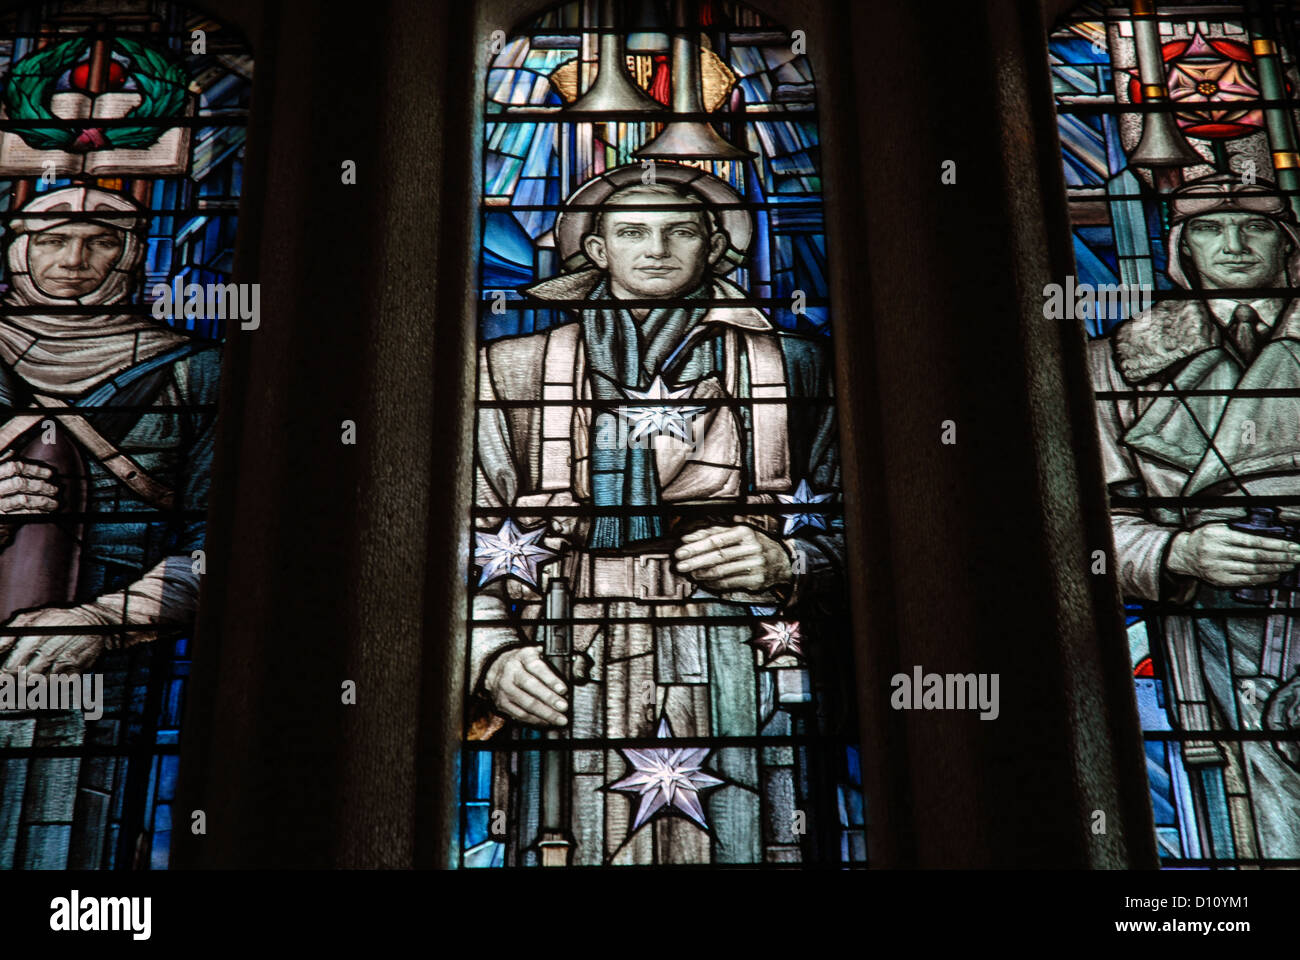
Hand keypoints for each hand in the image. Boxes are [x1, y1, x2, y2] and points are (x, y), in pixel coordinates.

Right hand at [0, 458, 57, 514]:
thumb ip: (3, 458)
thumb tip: (15, 448)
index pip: (15, 468)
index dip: (34, 470)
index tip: (49, 474)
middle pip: (20, 484)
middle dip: (40, 486)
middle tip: (55, 489)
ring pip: (22, 500)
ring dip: (42, 501)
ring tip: (55, 503)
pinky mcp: (0, 517)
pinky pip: (20, 514)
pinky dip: (35, 513)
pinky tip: (45, 513)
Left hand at [0, 605, 105, 674]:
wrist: (96, 620)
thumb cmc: (59, 618)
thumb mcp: (30, 618)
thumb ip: (8, 634)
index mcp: (35, 636)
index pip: (11, 667)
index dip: (2, 676)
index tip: (0, 677)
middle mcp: (51, 651)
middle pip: (25, 678)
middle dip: (16, 680)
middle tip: (11, 679)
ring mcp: (66, 662)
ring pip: (40, 683)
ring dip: (33, 682)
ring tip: (30, 675)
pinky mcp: (78, 670)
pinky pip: (58, 684)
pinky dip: (51, 682)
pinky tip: (48, 674)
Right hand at [483, 645, 568, 726]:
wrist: (495, 669)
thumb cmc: (521, 663)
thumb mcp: (535, 654)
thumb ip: (551, 661)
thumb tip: (572, 673)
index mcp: (522, 656)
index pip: (536, 667)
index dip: (551, 679)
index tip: (563, 689)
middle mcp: (511, 671)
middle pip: (531, 686)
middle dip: (549, 698)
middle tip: (563, 706)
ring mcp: (505, 688)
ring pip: (526, 703)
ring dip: (545, 713)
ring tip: (559, 718)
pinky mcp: (502, 703)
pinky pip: (520, 714)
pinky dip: (535, 720)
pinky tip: (546, 721)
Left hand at [672, 524, 792, 592]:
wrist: (782, 560)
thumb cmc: (753, 543)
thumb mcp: (737, 532)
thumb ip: (713, 532)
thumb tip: (688, 538)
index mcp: (744, 532)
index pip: (716, 540)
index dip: (696, 546)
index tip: (680, 551)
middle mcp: (751, 548)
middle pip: (717, 556)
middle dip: (695, 561)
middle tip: (679, 565)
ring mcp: (754, 565)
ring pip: (722, 571)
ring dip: (702, 574)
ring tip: (690, 574)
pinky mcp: (756, 581)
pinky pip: (729, 584)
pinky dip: (714, 583)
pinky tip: (704, 582)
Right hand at [1166, 523, 1299, 587]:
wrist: (1182, 555)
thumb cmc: (1204, 538)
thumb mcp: (1218, 527)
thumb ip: (1239, 530)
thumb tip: (1269, 534)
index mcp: (1220, 536)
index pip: (1253, 541)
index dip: (1276, 544)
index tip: (1292, 546)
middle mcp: (1218, 553)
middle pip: (1256, 557)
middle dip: (1281, 557)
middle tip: (1297, 556)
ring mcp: (1219, 568)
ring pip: (1253, 570)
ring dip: (1275, 568)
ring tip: (1290, 565)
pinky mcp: (1220, 580)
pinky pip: (1246, 581)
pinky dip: (1264, 578)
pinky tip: (1275, 575)